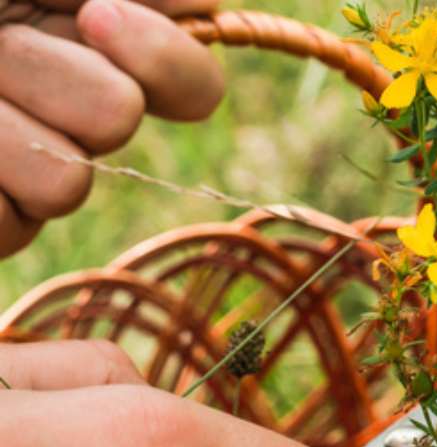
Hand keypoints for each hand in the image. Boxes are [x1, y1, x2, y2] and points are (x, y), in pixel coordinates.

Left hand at [0, 0, 223, 257]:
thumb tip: (209, 7)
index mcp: (93, 48)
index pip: (195, 87)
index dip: (163, 60)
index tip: (95, 18)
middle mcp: (72, 110)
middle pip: (119, 123)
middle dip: (50, 78)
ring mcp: (34, 174)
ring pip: (65, 188)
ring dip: (0, 132)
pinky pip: (9, 228)